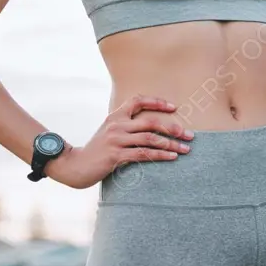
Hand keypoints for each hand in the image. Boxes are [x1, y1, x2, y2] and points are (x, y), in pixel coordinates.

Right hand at [44, 95, 193, 189]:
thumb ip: (125, 125)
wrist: (76, 165)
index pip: (138, 100)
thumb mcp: (109, 131)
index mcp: (116, 115)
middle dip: (173, 127)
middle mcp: (117, 125)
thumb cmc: (96, 149)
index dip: (157, 102)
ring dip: (171, 144)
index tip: (174, 107)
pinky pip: (143, 153)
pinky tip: (172, 157)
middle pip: (150, 121)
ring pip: (150, 138)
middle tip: (189, 134)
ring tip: (185, 148)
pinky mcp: (116, 155)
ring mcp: (116, 140)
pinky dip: (160, 155)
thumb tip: (149, 125)